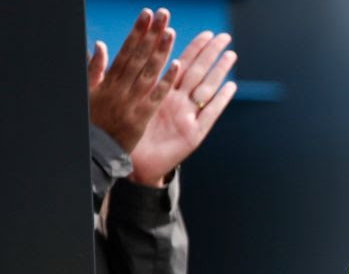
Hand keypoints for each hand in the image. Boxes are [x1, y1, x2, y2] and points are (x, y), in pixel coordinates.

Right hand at [88, 8, 179, 152]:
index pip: (126, 51)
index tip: (147, 14)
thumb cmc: (92, 122)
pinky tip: (177, 66)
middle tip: (163, 14)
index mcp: (108, 81)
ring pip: (148, 72)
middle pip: (139, 56)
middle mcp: (120, 88)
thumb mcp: (88, 93)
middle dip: (151, 34)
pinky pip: (156, 97)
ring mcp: (131, 102)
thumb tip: (98, 45)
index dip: (138, 32)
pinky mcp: (140, 118)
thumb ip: (94, 70)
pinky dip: (165, 81)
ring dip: (160, 51)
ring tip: (171, 32)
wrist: (92, 152)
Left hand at [128, 31, 237, 186]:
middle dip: (211, 53)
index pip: (181, 64)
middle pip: (198, 72)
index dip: (193, 48)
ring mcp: (188, 116)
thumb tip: (116, 50)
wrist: (135, 164)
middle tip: (224, 37)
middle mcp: (178, 102)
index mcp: (163, 92)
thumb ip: (130, 79)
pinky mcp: (194, 134)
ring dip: (220, 71)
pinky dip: (221, 100)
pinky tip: (231, 86)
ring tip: (231, 55)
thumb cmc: (129, 135)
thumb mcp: (129, 103)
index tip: (205, 33)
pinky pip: (210, 114)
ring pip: (207, 89)